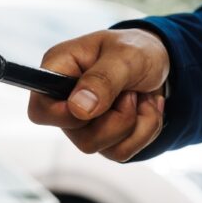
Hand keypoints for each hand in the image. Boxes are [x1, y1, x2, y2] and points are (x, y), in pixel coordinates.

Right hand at [27, 29, 169, 161]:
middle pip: (79, 137)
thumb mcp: (125, 56)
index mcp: (58, 71)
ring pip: (102, 148)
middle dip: (117, 119)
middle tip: (131, 92)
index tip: (96, 104)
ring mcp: (83, 124)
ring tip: (140, 97)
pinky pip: (120, 153)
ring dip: (135, 124)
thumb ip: (102, 80)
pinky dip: (144, 132)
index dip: (64, 116)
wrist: (161, 62)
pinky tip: (145, 109)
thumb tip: (78, 109)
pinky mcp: (103, 137)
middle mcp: (65, 101)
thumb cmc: (136, 49)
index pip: (40, 111)